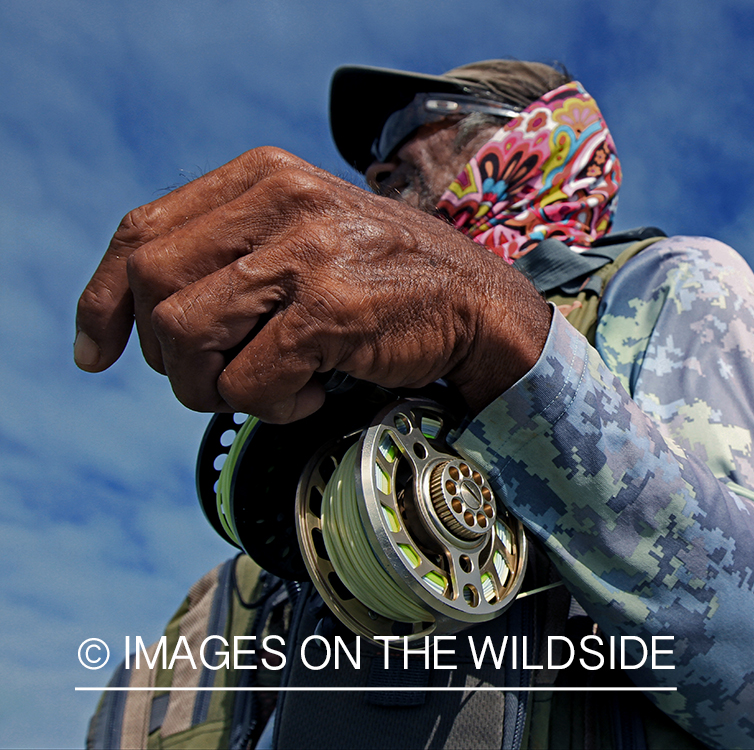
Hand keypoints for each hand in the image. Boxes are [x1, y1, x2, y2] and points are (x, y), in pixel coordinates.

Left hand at [74, 147, 550, 421]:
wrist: (479, 303)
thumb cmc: (385, 280)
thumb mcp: (304, 233)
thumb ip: (232, 248)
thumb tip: (137, 310)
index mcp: (263, 176)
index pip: (141, 232)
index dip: (104, 299)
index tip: (99, 351)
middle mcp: (281, 201)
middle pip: (152, 289)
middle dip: (171, 356)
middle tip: (219, 377)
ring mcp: (308, 252)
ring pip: (186, 337)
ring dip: (215, 387)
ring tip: (267, 389)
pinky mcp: (332, 308)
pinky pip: (248, 380)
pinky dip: (271, 406)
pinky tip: (310, 394)